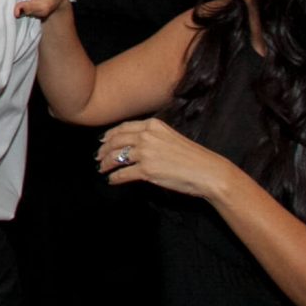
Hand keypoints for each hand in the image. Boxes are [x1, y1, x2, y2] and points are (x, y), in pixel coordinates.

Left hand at [97, 117, 234, 201]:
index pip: (123, 128)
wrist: (207, 171)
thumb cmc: (193, 157)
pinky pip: (122, 174)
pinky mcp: (146, 170)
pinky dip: (115, 178)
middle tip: (98, 157)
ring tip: (103, 169)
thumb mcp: (170, 137)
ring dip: (106, 164)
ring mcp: (145, 153)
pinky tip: (113, 180)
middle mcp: (146, 136)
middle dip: (104, 150)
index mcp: (153, 125)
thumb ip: (153, 137)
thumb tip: (135, 145)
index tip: (103, 141)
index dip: (110, 135)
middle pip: (116, 141)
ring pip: (116, 157)